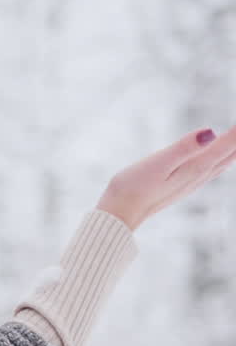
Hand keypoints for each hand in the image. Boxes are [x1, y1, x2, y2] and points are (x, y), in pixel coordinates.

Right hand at [97, 125, 235, 230]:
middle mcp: (199, 176)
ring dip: (234, 151)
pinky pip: (212, 169)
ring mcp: (192, 183)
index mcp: (195, 168)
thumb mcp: (157, 164)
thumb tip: (211, 132)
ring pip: (222, 164)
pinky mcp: (182, 186)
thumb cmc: (133, 187)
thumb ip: (184, 148)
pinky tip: (218, 159)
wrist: (120, 213)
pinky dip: (222, 159)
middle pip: (229, 156)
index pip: (224, 146)